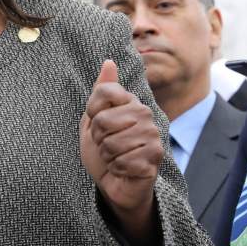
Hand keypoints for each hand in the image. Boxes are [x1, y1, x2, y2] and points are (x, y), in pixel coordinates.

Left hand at [80, 60, 164, 242]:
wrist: (115, 183)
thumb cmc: (104, 150)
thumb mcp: (94, 119)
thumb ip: (101, 92)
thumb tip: (109, 61)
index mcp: (130, 101)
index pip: (102, 92)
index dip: (91, 112)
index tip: (96, 123)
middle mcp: (145, 114)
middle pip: (103, 120)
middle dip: (98, 138)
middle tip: (108, 145)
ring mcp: (152, 135)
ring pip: (111, 142)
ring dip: (107, 155)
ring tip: (116, 157)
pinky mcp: (155, 157)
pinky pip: (122, 160)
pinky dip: (116, 168)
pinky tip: (124, 169)